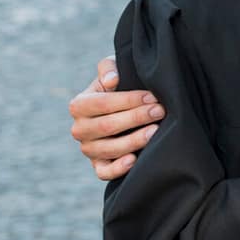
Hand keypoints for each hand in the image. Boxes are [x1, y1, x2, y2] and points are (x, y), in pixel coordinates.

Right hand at [69, 58, 162, 180]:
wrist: (126, 108)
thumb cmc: (121, 85)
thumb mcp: (113, 71)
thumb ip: (108, 67)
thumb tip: (112, 79)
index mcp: (79, 105)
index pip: (102, 104)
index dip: (128, 100)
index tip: (153, 97)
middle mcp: (79, 129)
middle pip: (106, 127)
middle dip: (136, 118)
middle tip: (160, 111)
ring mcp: (88, 149)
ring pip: (108, 149)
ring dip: (133, 141)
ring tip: (155, 132)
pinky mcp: (99, 165)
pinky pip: (104, 172)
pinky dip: (118, 168)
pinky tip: (134, 159)